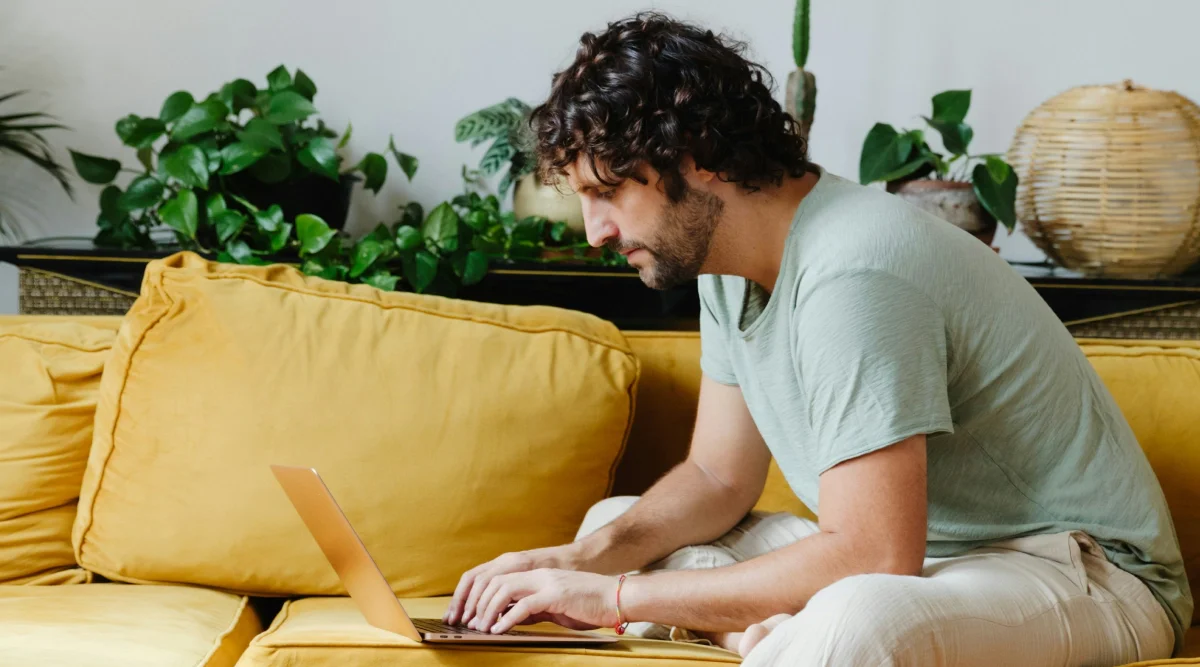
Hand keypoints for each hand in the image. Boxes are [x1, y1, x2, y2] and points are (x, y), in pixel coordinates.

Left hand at [466, 568, 619, 634]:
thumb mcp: (556, 607)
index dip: (481, 596)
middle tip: (468, 623)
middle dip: (477, 603)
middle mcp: (539, 575)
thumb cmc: (590, 605)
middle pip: (496, 582)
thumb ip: (534, 609)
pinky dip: (507, 618)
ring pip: (505, 590)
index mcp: (538, 576)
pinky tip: (498, 630)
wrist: (618, 598)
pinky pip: (524, 605)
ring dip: (488, 610)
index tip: (470, 615)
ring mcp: (547, 582)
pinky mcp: (556, 594)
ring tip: (480, 627)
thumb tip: (511, 619)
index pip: (499, 579)